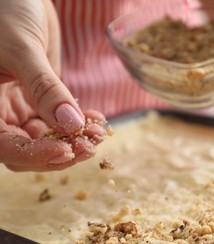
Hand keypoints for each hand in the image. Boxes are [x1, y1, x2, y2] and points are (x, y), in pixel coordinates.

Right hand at [0, 0, 105, 170]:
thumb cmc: (5, 10)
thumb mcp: (22, 49)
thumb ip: (45, 88)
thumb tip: (71, 124)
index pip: (3, 144)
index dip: (33, 154)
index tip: (66, 151)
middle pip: (26, 148)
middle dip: (59, 151)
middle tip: (88, 146)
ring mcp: (20, 106)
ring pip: (47, 137)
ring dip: (74, 139)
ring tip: (98, 133)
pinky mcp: (41, 98)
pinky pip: (60, 119)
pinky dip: (79, 123)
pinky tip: (96, 119)